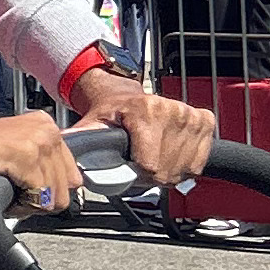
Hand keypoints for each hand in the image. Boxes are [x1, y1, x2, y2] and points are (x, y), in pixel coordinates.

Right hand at [0, 107, 83, 213]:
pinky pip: (37, 200)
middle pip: (66, 190)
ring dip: (26, 204)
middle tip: (10, 188)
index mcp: (46, 126)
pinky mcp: (23, 157)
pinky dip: (17, 206)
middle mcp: (46, 129)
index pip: (73, 177)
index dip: (46, 191)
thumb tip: (61, 194)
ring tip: (1, 186)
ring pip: (53, 198)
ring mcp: (36, 141)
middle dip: (38, 200)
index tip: (23, 185)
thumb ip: (41, 166)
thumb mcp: (15, 154)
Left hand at [69, 67, 213, 191]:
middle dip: (151, 174)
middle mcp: (173, 110)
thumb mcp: (93, 124)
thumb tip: (64, 147)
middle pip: (166, 171)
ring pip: (184, 170)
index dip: (136, 173)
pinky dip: (184, 165)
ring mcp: (191, 116)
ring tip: (153, 157)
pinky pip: (198, 163)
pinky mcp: (204, 121)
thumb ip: (82, 139)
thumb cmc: (111, 112)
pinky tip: (170, 154)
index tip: (129, 163)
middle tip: (139, 161)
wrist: (128, 95)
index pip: (150, 165)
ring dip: (167, 171)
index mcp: (146, 110)